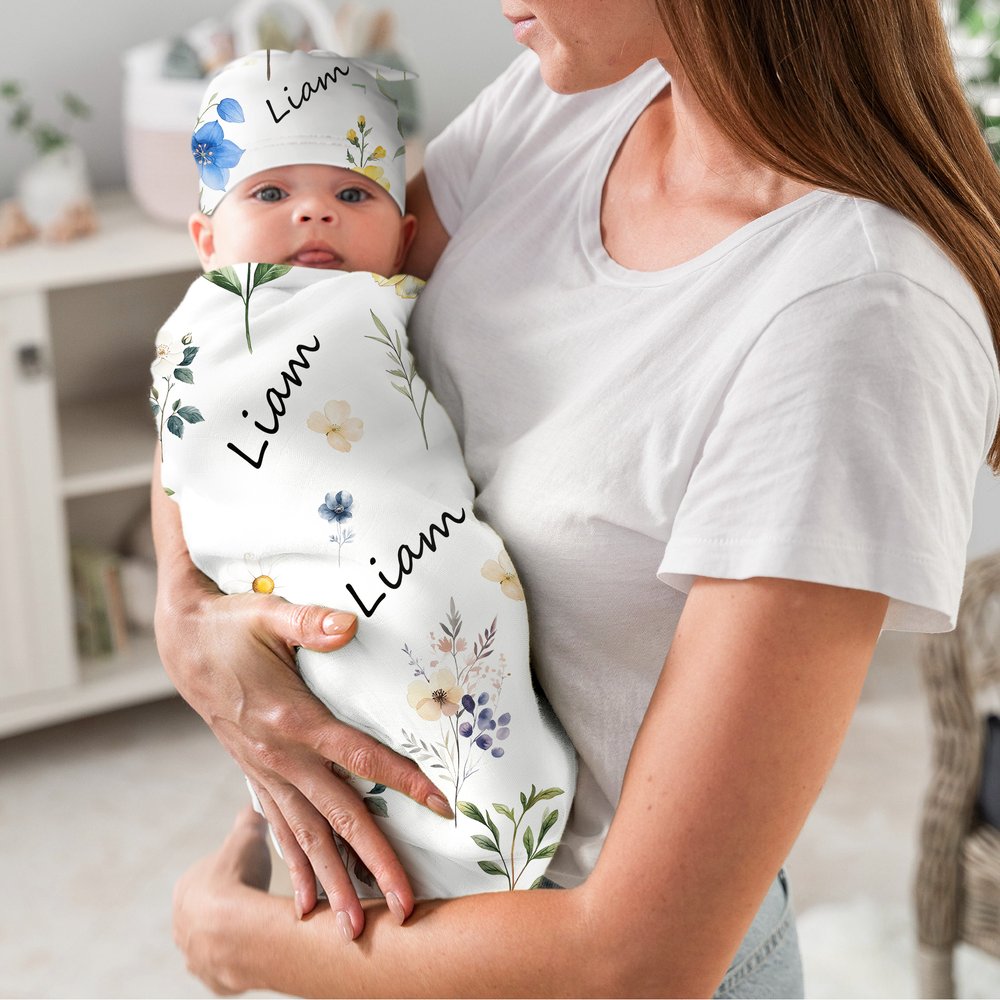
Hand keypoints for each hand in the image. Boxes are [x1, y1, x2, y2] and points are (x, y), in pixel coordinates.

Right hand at [154, 572, 452, 937]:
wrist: (181, 643)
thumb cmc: (231, 625)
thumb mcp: (269, 614)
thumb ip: (311, 622)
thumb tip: (349, 623)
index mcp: (292, 718)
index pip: (359, 756)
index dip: (403, 781)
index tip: (442, 806)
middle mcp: (280, 756)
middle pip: (338, 816)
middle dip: (374, 863)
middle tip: (405, 907)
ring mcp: (265, 771)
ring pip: (306, 836)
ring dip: (333, 883)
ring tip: (355, 930)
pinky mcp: (255, 775)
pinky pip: (279, 828)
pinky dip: (294, 866)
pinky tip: (306, 903)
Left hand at [173, 808, 271, 994]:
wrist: (241, 930)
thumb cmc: (238, 879)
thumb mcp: (246, 836)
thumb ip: (248, 821)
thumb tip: (253, 806)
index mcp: (184, 890)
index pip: (204, 880)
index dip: (227, 875)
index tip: (247, 874)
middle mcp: (181, 926)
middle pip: (207, 915)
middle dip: (228, 909)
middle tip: (256, 900)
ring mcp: (195, 956)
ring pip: (214, 944)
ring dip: (233, 937)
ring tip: (260, 926)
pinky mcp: (213, 980)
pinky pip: (228, 968)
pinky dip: (242, 960)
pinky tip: (259, 948)